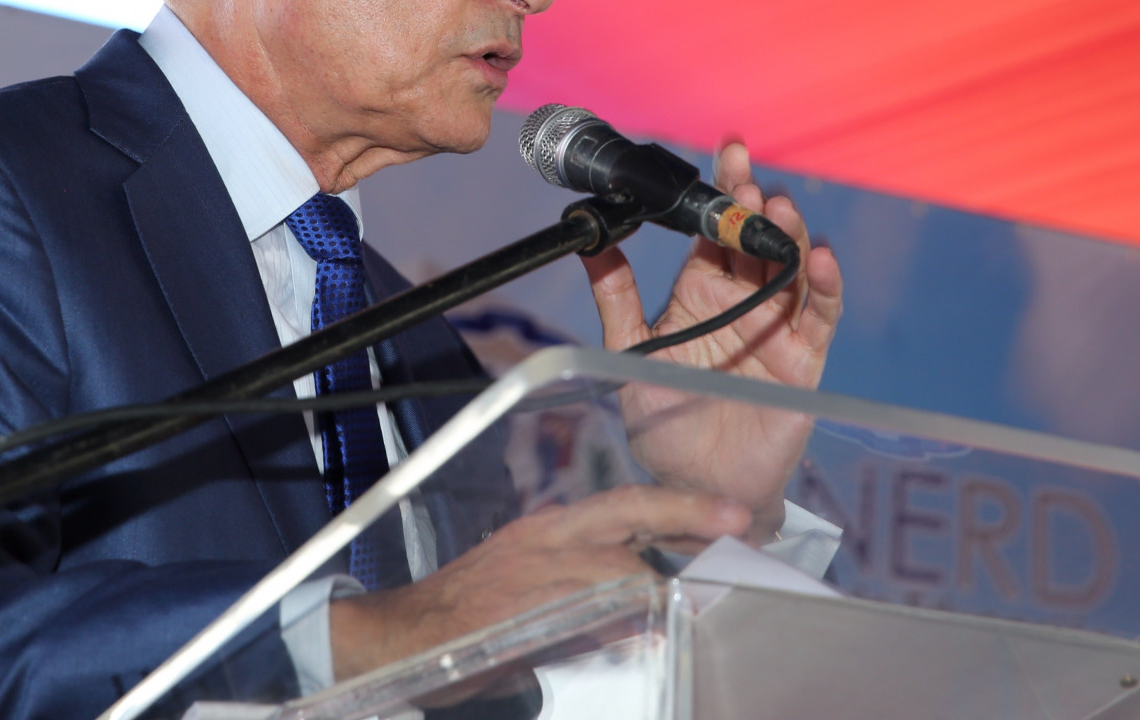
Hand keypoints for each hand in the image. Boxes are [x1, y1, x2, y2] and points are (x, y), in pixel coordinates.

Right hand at [329, 486, 749, 679]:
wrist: (402, 636)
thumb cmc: (467, 614)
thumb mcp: (530, 583)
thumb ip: (585, 591)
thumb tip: (639, 611)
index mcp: (549, 528)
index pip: (626, 503)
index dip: (681, 504)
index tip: (731, 512)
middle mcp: (547, 541)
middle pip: (629, 517)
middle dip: (686, 518)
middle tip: (737, 526)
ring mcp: (535, 575)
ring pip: (618, 569)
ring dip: (659, 584)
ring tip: (695, 595)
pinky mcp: (524, 614)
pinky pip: (587, 616)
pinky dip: (618, 625)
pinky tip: (639, 636)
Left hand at [582, 142, 842, 539]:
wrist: (694, 487)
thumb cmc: (664, 422)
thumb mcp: (628, 353)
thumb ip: (616, 298)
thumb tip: (590, 242)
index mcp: (700, 291)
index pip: (713, 229)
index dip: (723, 190)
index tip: (727, 151)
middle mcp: (742, 301)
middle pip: (755, 238)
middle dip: (752, 202)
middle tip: (745, 173)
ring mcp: (775, 328)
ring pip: (790, 267)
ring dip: (788, 234)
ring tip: (778, 206)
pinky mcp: (803, 361)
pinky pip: (819, 316)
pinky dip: (823, 286)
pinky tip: (819, 259)